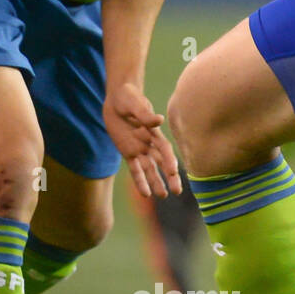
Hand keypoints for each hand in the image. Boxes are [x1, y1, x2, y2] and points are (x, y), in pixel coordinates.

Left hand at [103, 83, 181, 198]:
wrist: (117, 98)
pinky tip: (145, 194)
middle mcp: (150, 143)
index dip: (169, 160)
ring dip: (156, 182)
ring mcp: (139, 149)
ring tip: (163, 195)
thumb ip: (145, 114)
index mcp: (154, 132)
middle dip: (169, 176)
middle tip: (177, 191)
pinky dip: (139, 181)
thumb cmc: (129, 97)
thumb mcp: (135, 104)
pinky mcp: (128, 153)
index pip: (164, 149)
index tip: (173, 171)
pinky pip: (135, 170)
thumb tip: (158, 120)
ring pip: (150, 169)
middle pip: (162, 162)